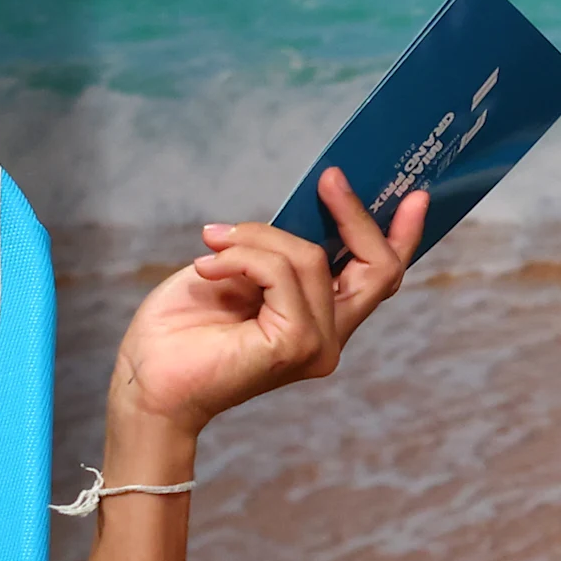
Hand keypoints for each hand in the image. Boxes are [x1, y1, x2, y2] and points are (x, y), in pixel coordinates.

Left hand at [106, 169, 418, 439]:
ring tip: (213, 243)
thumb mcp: (236, 273)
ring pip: (310, 258)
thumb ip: (275, 253)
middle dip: (356, 216)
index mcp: (320, 322)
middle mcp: (329, 339)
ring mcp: (316, 345)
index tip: (414, 195)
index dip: (401, 235)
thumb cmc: (182, 331)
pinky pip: (279, 273)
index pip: (379, 279)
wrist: (147, 380)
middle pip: (378, 267)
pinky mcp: (295, 345)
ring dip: (256, 239)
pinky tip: (207, 269)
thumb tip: (303, 211)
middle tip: (329, 180)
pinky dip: (241, 258)